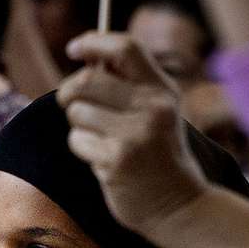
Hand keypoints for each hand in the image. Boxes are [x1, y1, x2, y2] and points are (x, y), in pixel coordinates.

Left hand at [57, 32, 207, 233]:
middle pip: (88, 80)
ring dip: (78, 126)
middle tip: (70, 103)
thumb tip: (86, 56)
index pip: (125, 48)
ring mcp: (135, 134)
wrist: (178, 205)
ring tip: (99, 139)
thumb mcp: (157, 112)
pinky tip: (103, 160)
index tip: (74, 48)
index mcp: (162, 90)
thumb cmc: (158, 154)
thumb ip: (128, 84)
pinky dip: (82, 148)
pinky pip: (77, 140)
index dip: (93, 42)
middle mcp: (152, 107)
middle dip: (69, 92)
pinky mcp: (117, 160)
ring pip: (78, 112)